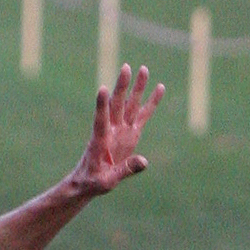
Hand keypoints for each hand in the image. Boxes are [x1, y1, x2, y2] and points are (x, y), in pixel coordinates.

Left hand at [70, 64, 164, 196]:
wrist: (89, 181)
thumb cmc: (93, 182)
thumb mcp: (106, 181)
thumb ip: (124, 171)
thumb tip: (144, 162)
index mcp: (99, 141)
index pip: (100, 120)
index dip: (101, 105)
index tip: (103, 89)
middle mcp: (111, 131)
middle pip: (117, 105)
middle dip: (122, 87)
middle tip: (126, 67)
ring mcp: (121, 130)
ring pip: (129, 105)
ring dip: (136, 88)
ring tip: (144, 69)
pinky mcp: (130, 133)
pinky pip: (142, 115)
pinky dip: (151, 102)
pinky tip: (159, 87)